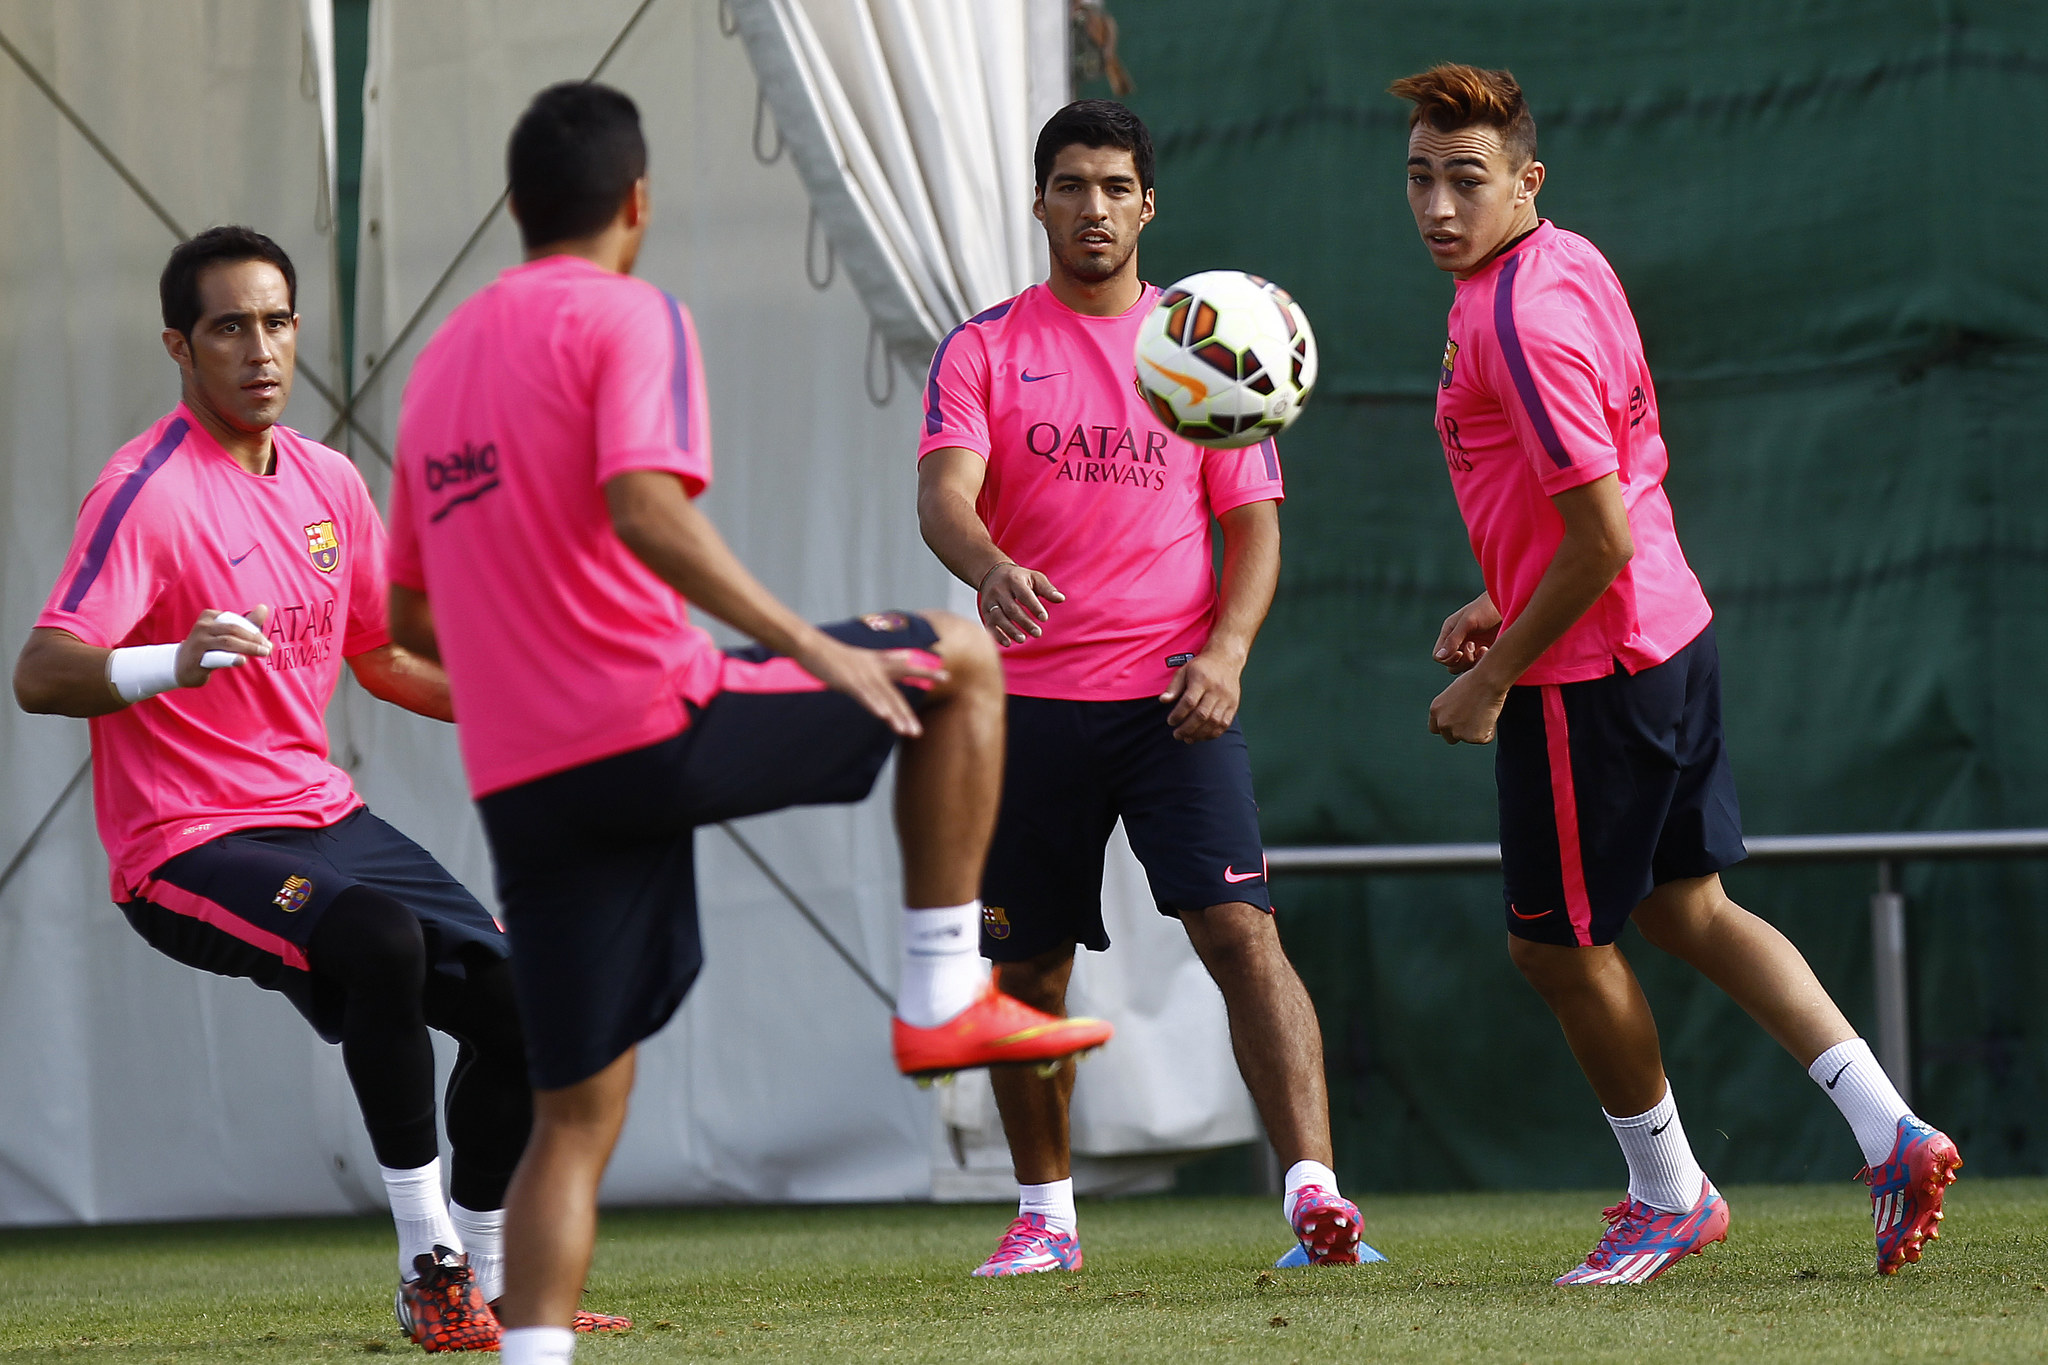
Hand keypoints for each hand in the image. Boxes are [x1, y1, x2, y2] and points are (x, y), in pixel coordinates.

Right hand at [175, 605, 271, 686]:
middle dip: (254, 639)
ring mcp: (198, 642)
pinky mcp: (197, 659)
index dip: (254, 632)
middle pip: (234, 630)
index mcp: (209, 616)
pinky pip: (216, 657)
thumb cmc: (208, 648)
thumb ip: (245, 622)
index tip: (266, 643)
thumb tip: (263, 608)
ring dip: (249, 647)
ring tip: (264, 653)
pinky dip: (230, 658)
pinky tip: (242, 660)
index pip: (237, 622)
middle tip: (268, 649)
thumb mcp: (225, 633)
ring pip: (227, 642)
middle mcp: (203, 627)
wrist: (180, 667)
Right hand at [791, 631, 946, 738]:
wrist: (811, 645)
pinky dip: (874, 704)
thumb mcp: (865, 656)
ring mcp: (862, 675)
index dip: (926, 671)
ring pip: (883, 699)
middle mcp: (874, 669)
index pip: (906, 668)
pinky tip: (884, 715)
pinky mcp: (848, 680)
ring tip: (907, 732)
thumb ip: (887, 659)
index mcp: (878, 663)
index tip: (946, 675)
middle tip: (919, 731)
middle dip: (908, 713)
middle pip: (896, 694)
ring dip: (895, 716)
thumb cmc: (835, 654)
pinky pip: (864, 695)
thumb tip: (907, 655)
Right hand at [978, 561, 1064, 645]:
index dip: (1034, 607)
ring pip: (999, 617)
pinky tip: (1008, 643)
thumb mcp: (1034, 578)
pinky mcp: (984, 610)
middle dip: (1024, 622)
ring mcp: (990, 600)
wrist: (993, 573)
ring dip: (1010, 630)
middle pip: (1011, 608)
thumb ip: (1047, 589)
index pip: (1024, 595)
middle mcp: (999, 590)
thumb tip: (1061, 599)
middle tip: (1038, 633)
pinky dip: (997, 635)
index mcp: (1014, 580)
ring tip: (1023, 640)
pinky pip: (989, 624)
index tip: (1045, 618)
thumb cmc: (1019, 578)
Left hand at [1159, 649, 1242, 742]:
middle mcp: (1216, 690)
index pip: (1189, 701)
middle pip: (1202, 714)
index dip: (1178, 714)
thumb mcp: (1184, 671)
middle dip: (1187, 728)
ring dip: (1199, 734)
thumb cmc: (1201, 667)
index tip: (1170, 721)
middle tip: (1177, 735)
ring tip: (1187, 738)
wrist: (1226, 659)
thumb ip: (1173, 687)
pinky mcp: (1234, 705)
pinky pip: (1224, 724)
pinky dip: (1212, 733)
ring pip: (1214, 722)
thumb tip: (1163, 701)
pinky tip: (1201, 736)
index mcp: (1202, 680)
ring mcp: (1227, 698)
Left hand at [1428, 665, 1508, 744]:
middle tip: (1474, 720)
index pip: (1435, 728)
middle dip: (1461, 732)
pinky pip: (1484, 738)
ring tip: (1484, 712)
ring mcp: (1457, 732)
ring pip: (1468, 738)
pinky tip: (1490, 715)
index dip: (1447, 728)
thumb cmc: (1475, 680)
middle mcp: (1443, 723)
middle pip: (1450, 738)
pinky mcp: (1473, 737)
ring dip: (1476, 730)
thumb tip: (1459, 715)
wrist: (1487, 681)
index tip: (1457, 724)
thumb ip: (1450, 709)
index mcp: (1435, 710)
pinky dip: (1489, 730)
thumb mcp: (1453, 693)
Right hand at [1433, 592, 1501, 673]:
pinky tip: (1488, 650)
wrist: (1512, 605)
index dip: (1448, 658)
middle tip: (1473, 647)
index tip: (1460, 652)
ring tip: (1483, 649)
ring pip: (1465, 668)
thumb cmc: (1487, 608)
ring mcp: (1473, 649)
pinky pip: (1479, 667)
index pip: (1439, 655)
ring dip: (1473, 663)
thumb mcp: (1468, 622)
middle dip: (1461, 661)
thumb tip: (1439, 657)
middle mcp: (1459, 643)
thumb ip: (1453, 639)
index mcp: (1450, 633)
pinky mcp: (1486, 654)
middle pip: (1451, 665)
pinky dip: (1482, 662)